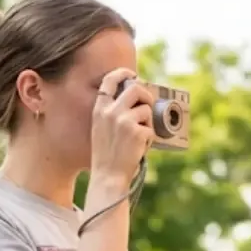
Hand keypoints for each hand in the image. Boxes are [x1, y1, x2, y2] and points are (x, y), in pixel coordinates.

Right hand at [89, 68, 153, 188]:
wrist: (108, 177)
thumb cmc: (106, 156)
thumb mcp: (100, 128)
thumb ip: (112, 112)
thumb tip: (135, 98)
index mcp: (99, 110)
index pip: (110, 80)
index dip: (124, 73)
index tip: (133, 75)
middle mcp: (111, 112)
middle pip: (136, 88)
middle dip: (146, 95)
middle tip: (148, 105)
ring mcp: (124, 121)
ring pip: (146, 109)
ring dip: (147, 122)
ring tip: (139, 137)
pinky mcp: (138, 132)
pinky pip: (151, 128)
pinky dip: (149, 138)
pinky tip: (139, 148)